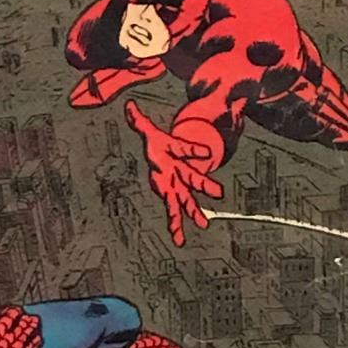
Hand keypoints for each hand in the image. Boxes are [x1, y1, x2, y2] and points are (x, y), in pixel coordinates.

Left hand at [124, 101, 223, 245]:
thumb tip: (127, 107)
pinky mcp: (171, 195)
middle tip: (219, 192)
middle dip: (204, 184)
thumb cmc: (158, 145)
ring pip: (187, 199)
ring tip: (204, 225)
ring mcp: (177, 185)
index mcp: (176, 153)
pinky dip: (175, 226)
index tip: (208, 154)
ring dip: (194, 212)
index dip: (195, 151)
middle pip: (193, 177)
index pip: (186, 150)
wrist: (166, 157)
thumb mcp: (148, 132)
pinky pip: (173, 211)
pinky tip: (178, 240)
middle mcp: (180, 170)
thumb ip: (138, 121)